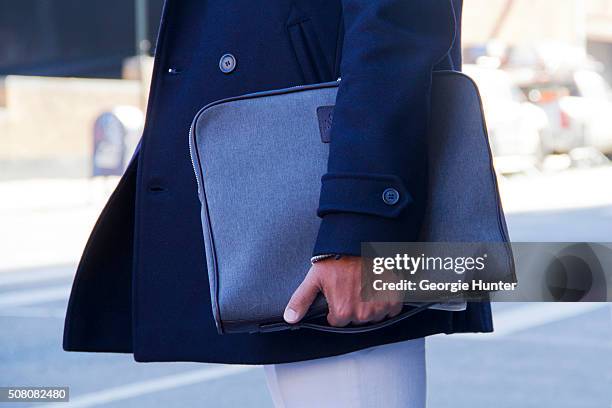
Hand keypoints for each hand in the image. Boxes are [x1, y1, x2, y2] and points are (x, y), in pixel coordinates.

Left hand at [283, 256, 402, 326]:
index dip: (336, 307)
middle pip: (356, 320)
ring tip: (364, 285)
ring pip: (373, 316)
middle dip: (353, 306)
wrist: (363, 241)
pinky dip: (386, 302)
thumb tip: (290, 318)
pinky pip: (391, 310)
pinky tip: (377, 288)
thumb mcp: (315, 277)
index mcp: (342, 311)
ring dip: (370, 305)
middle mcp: (362, 314)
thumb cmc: (338, 258)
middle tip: (351, 286)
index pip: (338, 321)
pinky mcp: (394, 299)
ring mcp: (380, 307)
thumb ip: (301, 300)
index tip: (339, 293)